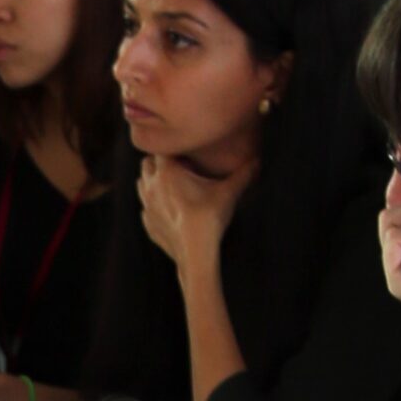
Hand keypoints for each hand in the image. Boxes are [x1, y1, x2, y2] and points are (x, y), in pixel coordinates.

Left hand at [137, 153, 251, 277]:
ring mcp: (146, 205)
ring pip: (142, 184)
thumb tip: (258, 161)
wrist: (194, 252)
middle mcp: (151, 186)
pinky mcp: (147, 222)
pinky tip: (171, 210)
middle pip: (147, 164)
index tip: (188, 158)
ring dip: (154, 182)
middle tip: (181, 170)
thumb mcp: (229, 192)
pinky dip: (154, 205)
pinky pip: (146, 208)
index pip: (161, 149)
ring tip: (174, 188)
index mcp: (166, 172)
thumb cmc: (210, 217)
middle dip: (161, 164)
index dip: (174, 151)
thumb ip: (244, 174)